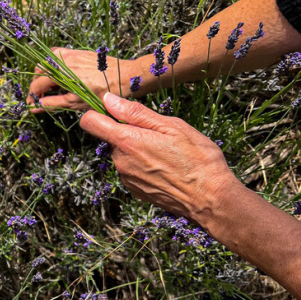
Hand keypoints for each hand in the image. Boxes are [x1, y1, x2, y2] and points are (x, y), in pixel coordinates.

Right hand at [27, 47, 139, 112]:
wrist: (126, 77)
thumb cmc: (103, 94)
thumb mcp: (76, 103)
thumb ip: (53, 104)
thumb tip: (35, 108)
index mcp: (60, 73)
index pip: (37, 84)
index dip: (32, 96)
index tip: (31, 104)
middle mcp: (63, 60)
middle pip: (39, 70)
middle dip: (36, 83)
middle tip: (40, 96)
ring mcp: (71, 53)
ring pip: (48, 60)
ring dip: (44, 72)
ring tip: (51, 85)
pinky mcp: (79, 52)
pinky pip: (59, 54)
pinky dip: (55, 63)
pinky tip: (61, 73)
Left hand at [80, 92, 240, 222]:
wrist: (210, 199)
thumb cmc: (197, 159)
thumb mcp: (171, 126)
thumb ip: (135, 113)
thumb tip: (109, 100)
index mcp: (127, 141)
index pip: (90, 122)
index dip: (98, 112)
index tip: (114, 110)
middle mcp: (120, 161)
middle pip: (111, 138)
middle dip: (129, 132)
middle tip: (158, 134)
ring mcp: (126, 178)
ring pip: (123, 154)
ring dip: (138, 149)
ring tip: (167, 153)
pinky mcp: (134, 190)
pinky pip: (131, 170)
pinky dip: (143, 165)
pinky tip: (165, 168)